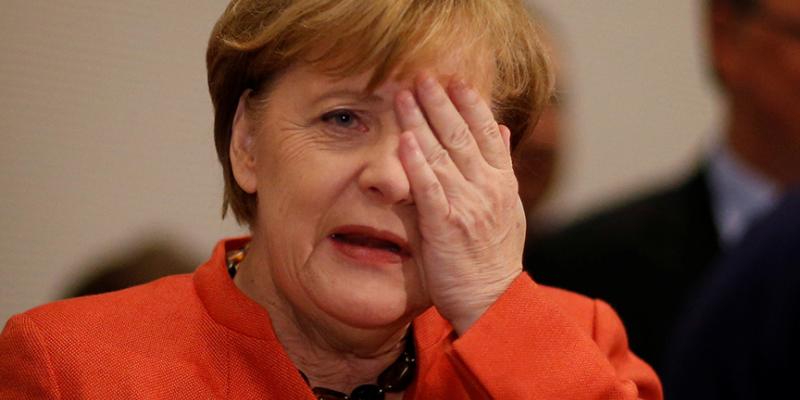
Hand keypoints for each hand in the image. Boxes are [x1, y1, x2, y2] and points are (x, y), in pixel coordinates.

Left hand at [396, 74, 525, 334]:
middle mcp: (487, 188)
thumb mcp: (510, 209)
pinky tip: (403, 139)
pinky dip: (416, 161)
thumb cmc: (495, 258)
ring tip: (403, 95)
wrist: (492, 300)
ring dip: (421, 121)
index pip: (487, 133)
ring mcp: (467, 204)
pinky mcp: (445, 223)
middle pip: (462, 134)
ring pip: (442, 153)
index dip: (471, 103)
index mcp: (502, 183)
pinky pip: (428, 186)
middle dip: (440, 102)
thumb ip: (502, 168)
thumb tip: (501, 131)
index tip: (456, 81)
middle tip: (422, 75)